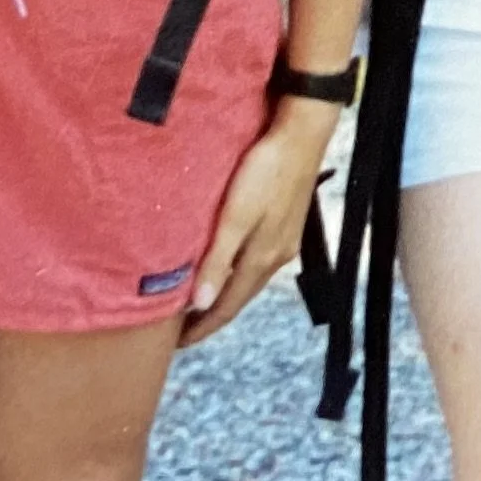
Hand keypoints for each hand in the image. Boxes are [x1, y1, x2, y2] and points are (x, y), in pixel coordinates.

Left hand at [179, 97, 341, 346]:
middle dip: (213, 315)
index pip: (227, 306)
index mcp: (261, 259)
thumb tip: (201, 304)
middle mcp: (275, 257)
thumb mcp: (235, 215)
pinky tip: (229, 263)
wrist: (301, 137)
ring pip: (249, 279)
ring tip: (200, 300)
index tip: (179, 344)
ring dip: (227, 293)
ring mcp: (284, 241)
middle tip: (182, 327)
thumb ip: (219, 258)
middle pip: (240, 297)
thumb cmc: (264, 171)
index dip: (203, 327)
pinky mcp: (286, 224)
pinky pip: (257, 260)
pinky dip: (239, 271)